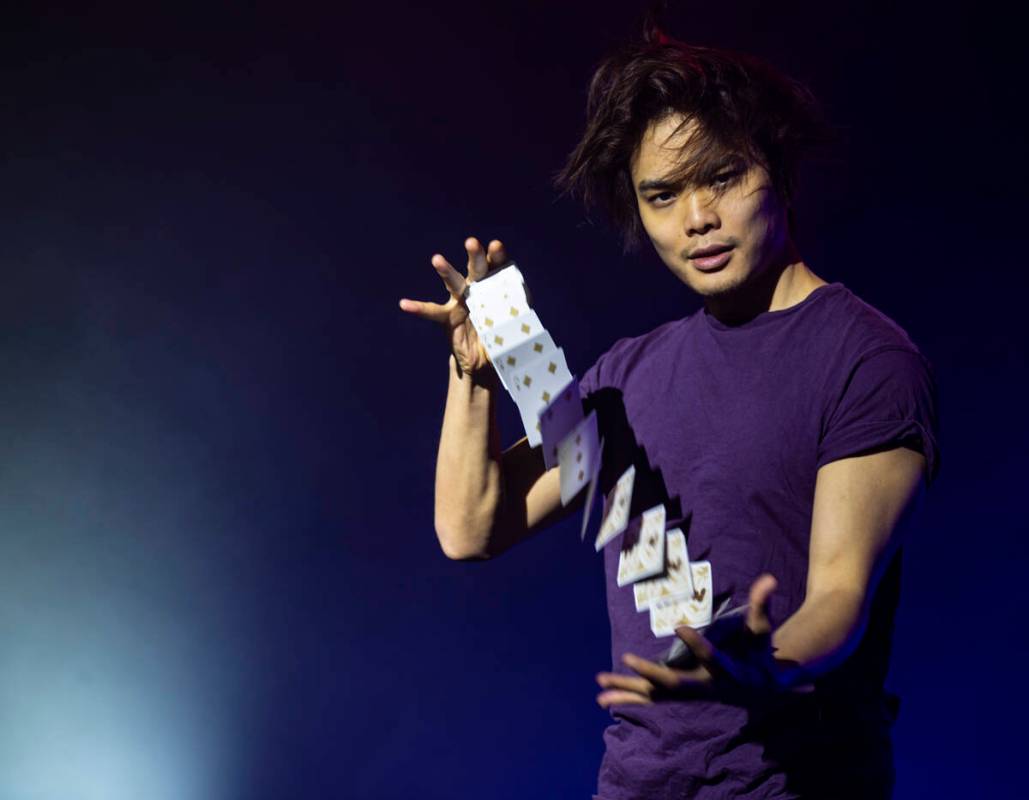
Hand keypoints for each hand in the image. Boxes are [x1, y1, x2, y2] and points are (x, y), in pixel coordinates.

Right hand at [399, 237, 509, 376]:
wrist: (485, 360)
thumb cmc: (504, 340)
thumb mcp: (514, 330)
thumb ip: (514, 321)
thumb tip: (516, 316)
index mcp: (499, 289)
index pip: (500, 269)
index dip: (498, 258)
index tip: (495, 246)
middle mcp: (479, 290)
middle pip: (477, 270)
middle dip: (475, 256)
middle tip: (471, 243)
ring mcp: (462, 302)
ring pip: (454, 283)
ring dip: (446, 271)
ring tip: (437, 259)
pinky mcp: (448, 317)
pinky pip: (432, 312)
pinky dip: (418, 308)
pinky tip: (404, 304)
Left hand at [596, 574, 804, 707]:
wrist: (760, 689)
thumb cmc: (759, 655)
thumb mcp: (761, 631)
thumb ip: (762, 606)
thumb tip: (769, 579)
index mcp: (726, 671)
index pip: (711, 658)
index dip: (696, 643)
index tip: (678, 625)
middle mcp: (704, 687)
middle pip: (675, 682)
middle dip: (651, 672)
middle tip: (627, 659)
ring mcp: (689, 693)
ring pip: (655, 694)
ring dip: (627, 688)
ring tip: (600, 681)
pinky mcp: (678, 694)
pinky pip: (649, 698)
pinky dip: (627, 696)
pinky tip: (601, 697)